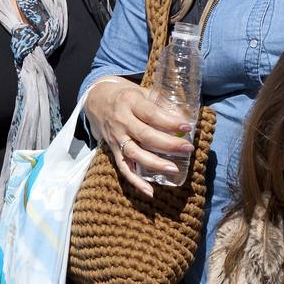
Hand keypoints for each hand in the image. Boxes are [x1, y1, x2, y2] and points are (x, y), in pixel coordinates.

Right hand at [83, 77, 193, 195]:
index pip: (151, 114)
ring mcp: (116, 138)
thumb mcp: (141, 91)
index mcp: (130, 102)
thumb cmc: (125, 96)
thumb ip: (160, 103)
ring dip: (155, 163)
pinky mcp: (113, 150)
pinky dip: (135, 182)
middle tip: (187, 148)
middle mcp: (121, 121)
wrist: (96, 101)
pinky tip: (150, 191)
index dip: (169, 122)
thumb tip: (185, 116)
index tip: (187, 127)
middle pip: (145, 136)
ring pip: (134, 153)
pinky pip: (123, 168)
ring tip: (173, 169)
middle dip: (168, 144)